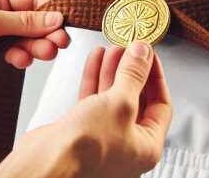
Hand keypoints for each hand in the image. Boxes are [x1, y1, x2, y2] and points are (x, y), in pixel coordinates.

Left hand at [0, 0, 69, 95]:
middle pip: (35, 24)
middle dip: (48, 33)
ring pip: (27, 43)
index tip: (67, 24)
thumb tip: (54, 18)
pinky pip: (14, 60)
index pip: (34, 1)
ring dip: (37, 48)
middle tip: (58, 44)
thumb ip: (21, 20)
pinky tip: (19, 62)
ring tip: (42, 54)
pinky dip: (21, 61)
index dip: (53, 12)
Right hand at [0, 42, 171, 177]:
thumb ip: (134, 74)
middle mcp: (127, 143)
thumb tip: (144, 53)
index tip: (149, 54)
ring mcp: (103, 136)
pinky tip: (96, 58)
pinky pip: (93, 99)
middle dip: (132, 70)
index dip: (156, 76)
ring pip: (113, 96)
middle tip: (130, 47)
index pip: (161, 105)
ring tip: (112, 47)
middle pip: (136, 98)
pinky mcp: (81, 129)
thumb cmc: (86, 148)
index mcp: (147, 145)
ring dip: (113, 70)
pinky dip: (95, 77)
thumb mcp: (120, 103)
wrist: (48, 162)